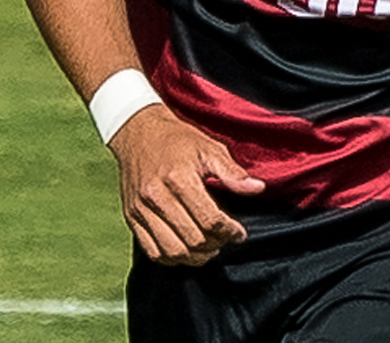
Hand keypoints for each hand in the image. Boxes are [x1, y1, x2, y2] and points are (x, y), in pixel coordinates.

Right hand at [106, 104, 265, 265]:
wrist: (138, 132)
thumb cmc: (177, 140)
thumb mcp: (209, 148)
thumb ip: (233, 172)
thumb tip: (258, 188)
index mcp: (179, 179)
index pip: (209, 220)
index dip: (230, 231)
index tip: (239, 233)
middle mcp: (157, 197)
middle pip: (193, 239)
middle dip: (216, 244)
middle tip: (225, 239)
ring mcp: (141, 209)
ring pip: (172, 251)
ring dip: (196, 257)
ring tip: (209, 248)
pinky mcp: (131, 217)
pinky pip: (152, 251)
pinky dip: (173, 258)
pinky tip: (187, 250)